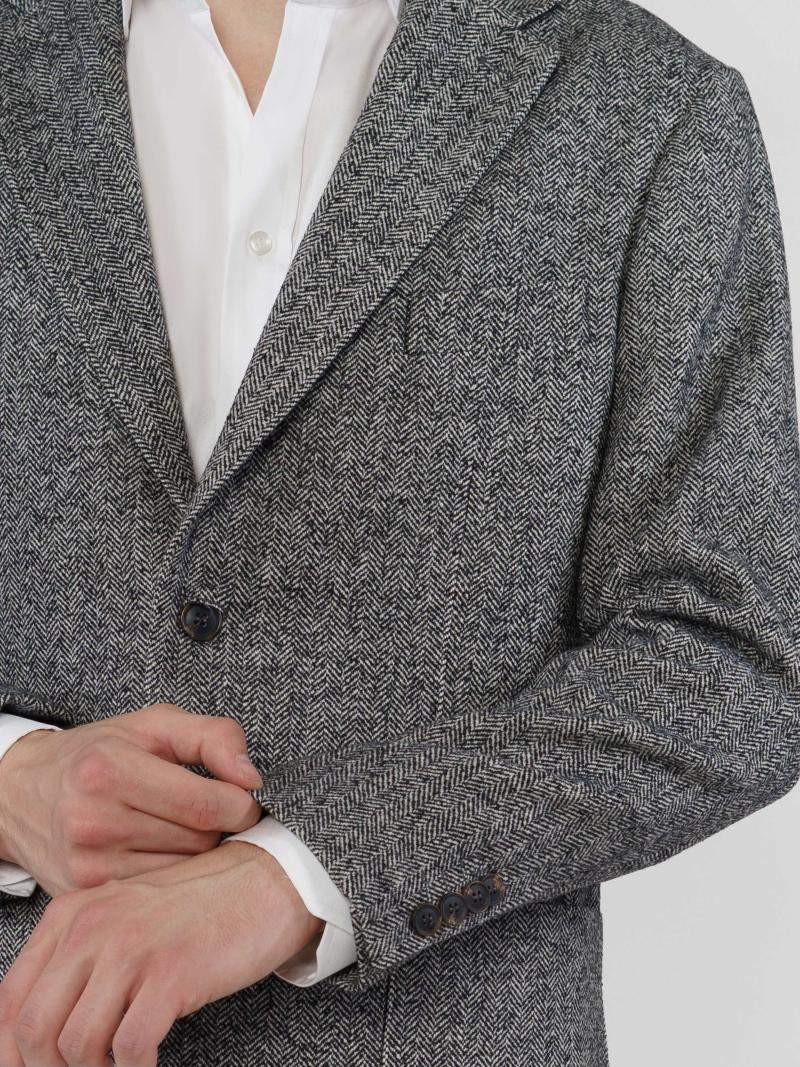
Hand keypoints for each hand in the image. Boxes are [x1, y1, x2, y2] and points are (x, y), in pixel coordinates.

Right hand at [0, 704, 264, 896]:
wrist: (22, 792)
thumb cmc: (100, 752)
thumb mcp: (155, 725)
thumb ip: (213, 738)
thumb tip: (253, 779)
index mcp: (109, 769)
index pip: (205, 805)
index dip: (240, 805)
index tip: (241, 799)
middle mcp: (91, 820)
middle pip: (198, 843)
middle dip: (218, 829)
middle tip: (208, 814)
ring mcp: (84, 865)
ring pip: (182, 875)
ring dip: (196, 856)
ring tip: (183, 832)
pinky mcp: (82, 896)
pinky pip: (155, 897)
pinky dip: (171, 880)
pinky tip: (163, 854)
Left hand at [0, 841, 323, 1066]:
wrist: (268, 880)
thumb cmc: (198, 908)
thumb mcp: (125, 920)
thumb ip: (82, 963)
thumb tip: (41, 1037)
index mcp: (72, 915)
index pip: (11, 999)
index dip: (10, 1053)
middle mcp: (93, 927)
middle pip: (33, 1028)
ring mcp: (132, 948)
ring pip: (74, 1044)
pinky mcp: (172, 972)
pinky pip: (129, 1047)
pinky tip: (150, 1063)